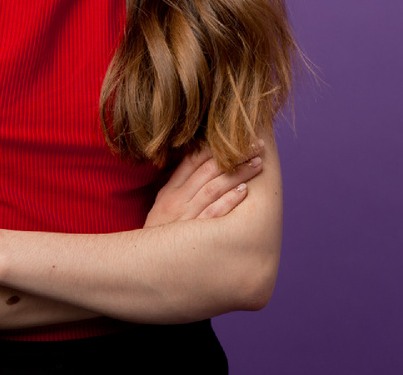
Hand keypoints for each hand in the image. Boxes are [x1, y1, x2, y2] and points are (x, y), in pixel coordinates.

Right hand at [144, 140, 265, 228]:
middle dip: (234, 155)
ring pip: (214, 188)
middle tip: (256, 145)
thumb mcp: (163, 206)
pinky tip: (244, 190)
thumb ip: (179, 184)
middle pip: (209, 170)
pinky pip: (214, 214)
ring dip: (237, 174)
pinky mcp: (195, 236)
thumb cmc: (161, 235)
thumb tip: (201, 161)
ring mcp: (187, 217)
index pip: (193, 160)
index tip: (236, 136)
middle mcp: (178, 201)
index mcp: (170, 191)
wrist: (145, 267)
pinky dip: (229, 200)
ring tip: (257, 163)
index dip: (216, 146)